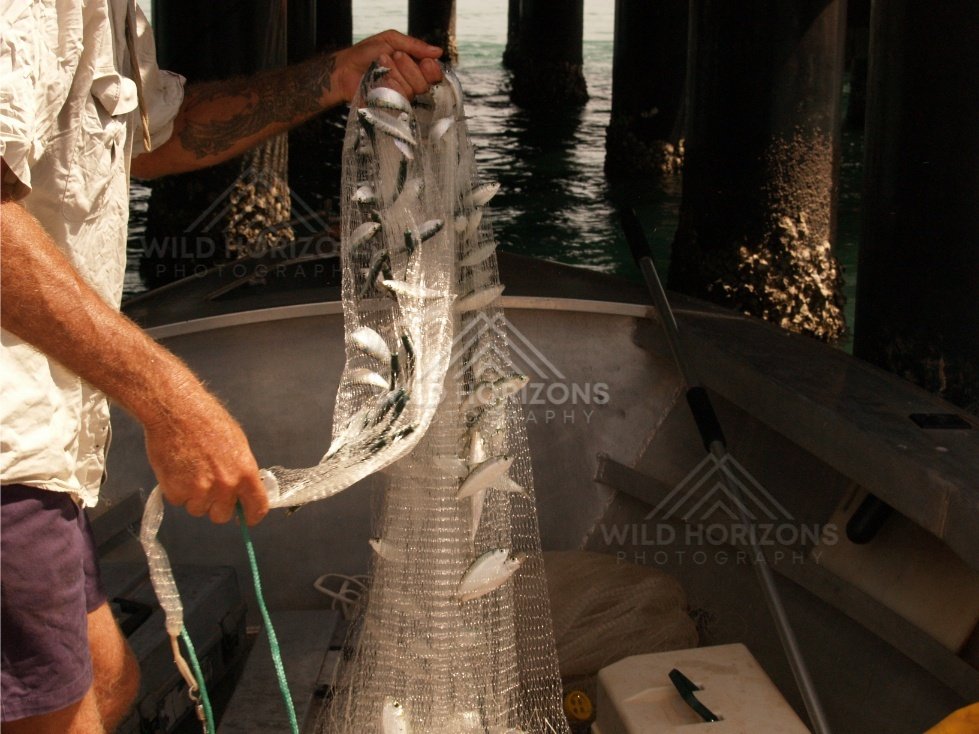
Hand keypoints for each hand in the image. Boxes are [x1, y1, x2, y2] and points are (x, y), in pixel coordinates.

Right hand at [143, 385, 268, 525]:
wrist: (177, 411)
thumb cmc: (207, 422)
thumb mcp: (237, 445)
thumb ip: (242, 472)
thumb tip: (244, 490)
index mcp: (246, 473)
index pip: (257, 508)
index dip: (252, 516)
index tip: (247, 518)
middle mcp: (226, 486)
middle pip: (222, 515)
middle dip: (216, 505)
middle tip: (208, 486)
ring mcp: (200, 490)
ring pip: (198, 509)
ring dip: (194, 497)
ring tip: (191, 471)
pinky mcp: (176, 491)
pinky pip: (178, 501)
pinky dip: (176, 490)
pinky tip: (177, 469)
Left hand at [330, 29, 443, 102]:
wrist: (343, 68)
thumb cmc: (365, 54)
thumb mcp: (390, 40)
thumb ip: (414, 45)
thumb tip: (438, 51)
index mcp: (414, 68)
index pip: (434, 75)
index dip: (432, 70)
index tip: (424, 62)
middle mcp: (410, 85)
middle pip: (423, 84)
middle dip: (408, 68)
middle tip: (393, 57)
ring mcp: (399, 98)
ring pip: (410, 92)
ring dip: (394, 74)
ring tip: (380, 64)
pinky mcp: (388, 108)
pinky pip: (397, 101)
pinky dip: (388, 87)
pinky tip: (378, 80)